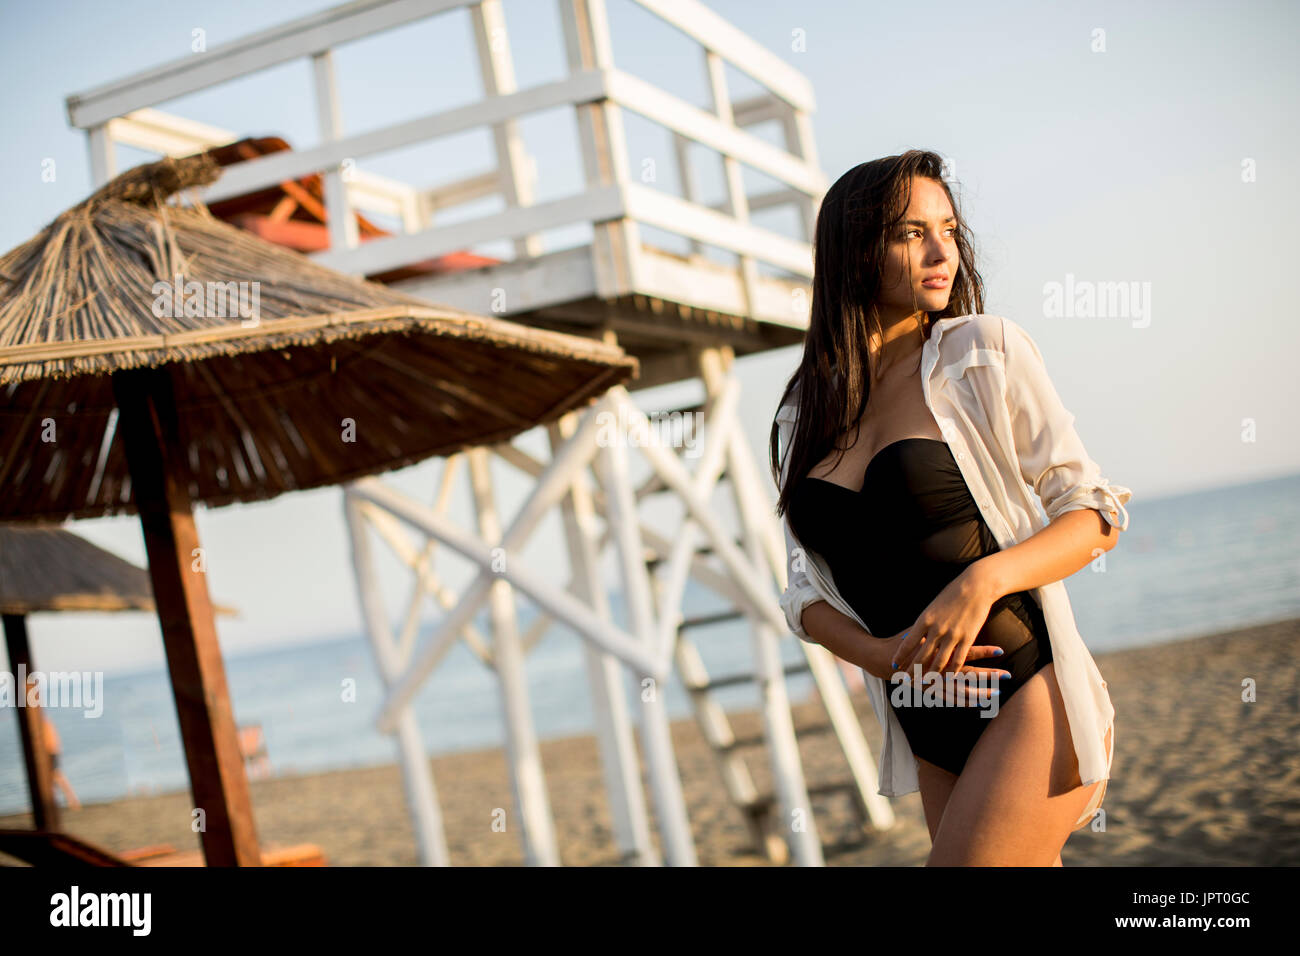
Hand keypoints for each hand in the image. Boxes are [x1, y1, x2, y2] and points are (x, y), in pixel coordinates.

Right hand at [888, 640, 1010, 705]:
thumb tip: (959, 616)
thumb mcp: (924, 628)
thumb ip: (941, 628)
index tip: (1001, 650)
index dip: (984, 651)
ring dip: (979, 692)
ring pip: (961, 690)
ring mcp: (934, 681)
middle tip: (1007, 676)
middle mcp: (938, 667)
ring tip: (996, 693)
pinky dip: (962, 701)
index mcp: (939, 650)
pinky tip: (976, 704)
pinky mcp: (928, 690)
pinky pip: (949, 699)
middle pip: (968, 673)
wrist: (884, 657)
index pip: (966, 650)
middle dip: (988, 675)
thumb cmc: (906, 639)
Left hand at [892, 562, 1001, 676]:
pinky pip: (958, 659)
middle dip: (911, 670)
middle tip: (904, 680)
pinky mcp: (967, 638)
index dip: (900, 656)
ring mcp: (952, 635)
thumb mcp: (932, 607)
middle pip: (921, 656)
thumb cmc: (952, 594)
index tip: (894, 665)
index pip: (908, 643)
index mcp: (924, 620)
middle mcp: (936, 629)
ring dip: (930, 675)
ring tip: (924, 683)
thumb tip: (912, 635)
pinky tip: (948, 678)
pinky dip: (952, 671)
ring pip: (938, 661)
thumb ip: (923, 623)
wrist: (975, 586)